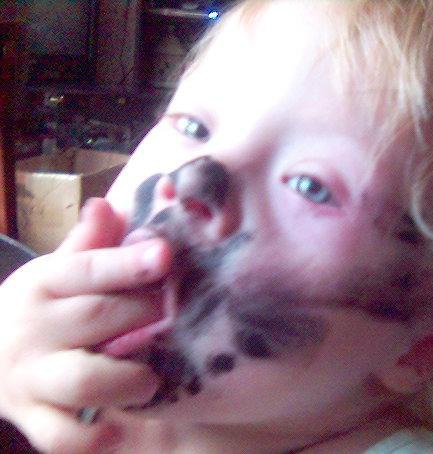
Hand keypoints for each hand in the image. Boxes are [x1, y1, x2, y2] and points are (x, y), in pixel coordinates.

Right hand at [0, 198, 169, 452]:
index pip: (89, 268)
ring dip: (127, 379)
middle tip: (178, 315)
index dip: (128, 262)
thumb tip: (108, 205)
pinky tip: (124, 429)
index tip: (165, 255)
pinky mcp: (31, 417)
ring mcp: (31, 376)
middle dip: (145, 316)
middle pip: (98, 319)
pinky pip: (64, 437)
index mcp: (46, 283)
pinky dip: (98, 439)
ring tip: (151, 378)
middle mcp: (35, 327)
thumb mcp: (57, 270)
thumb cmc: (42, 306)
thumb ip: (89, 243)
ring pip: (83, 380)